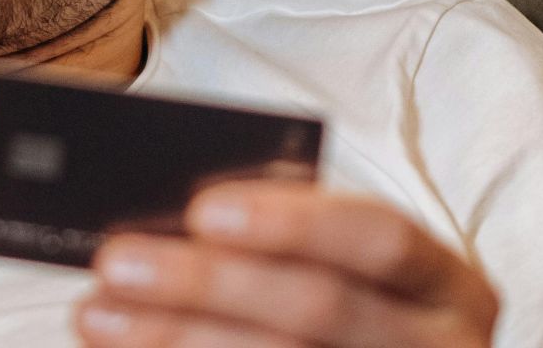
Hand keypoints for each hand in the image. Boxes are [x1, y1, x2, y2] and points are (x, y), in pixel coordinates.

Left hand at [77, 180, 497, 346]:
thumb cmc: (337, 308)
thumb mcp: (338, 269)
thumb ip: (277, 239)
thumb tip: (168, 218)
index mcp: (445, 285)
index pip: (380, 238)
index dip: (292, 222)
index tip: (199, 208)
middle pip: (321, 310)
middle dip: (209, 283)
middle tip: (116, 261)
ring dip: (176, 343)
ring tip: (97, 316)